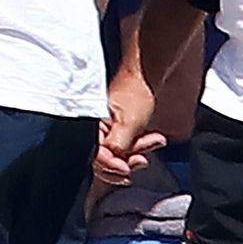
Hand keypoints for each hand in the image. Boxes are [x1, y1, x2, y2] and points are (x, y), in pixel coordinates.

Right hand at [95, 72, 165, 187]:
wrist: (147, 75)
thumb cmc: (134, 91)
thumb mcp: (128, 122)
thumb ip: (119, 146)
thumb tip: (116, 166)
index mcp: (88, 128)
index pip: (94, 158)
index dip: (110, 166)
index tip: (126, 168)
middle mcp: (94, 132)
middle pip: (104, 162)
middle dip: (124, 162)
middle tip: (140, 160)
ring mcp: (106, 133)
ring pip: (117, 157)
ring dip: (135, 154)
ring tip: (153, 142)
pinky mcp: (117, 132)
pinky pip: (124, 149)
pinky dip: (139, 148)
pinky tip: (153, 141)